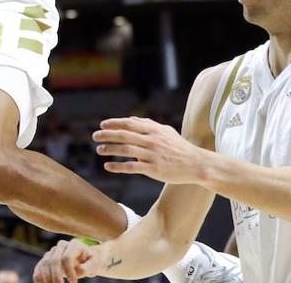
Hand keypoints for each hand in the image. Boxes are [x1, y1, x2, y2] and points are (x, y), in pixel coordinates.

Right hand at [33, 240, 96, 282]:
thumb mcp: (95, 263)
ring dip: (47, 278)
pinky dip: (39, 277)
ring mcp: (53, 251)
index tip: (74, 282)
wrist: (86, 258)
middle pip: (54, 261)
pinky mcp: (47, 258)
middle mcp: (61, 246)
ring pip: (45, 264)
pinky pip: (39, 267)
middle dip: (56, 277)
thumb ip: (88, 267)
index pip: (67, 258)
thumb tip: (78, 270)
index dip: (69, 272)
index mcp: (74, 244)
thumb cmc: (92, 261)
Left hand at [93, 117, 208, 183]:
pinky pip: (132, 167)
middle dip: (107, 135)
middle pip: (124, 136)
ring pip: (126, 150)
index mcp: (154, 130)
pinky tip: (108, 167)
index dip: (114, 124)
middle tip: (94, 136)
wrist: (196, 164)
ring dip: (110, 149)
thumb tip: (130, 120)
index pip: (129, 124)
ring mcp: (153, 155)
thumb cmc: (179, 147)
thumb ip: (148, 125)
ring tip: (99, 150)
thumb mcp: (166, 131)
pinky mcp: (154, 169)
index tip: (102, 125)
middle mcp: (152, 141)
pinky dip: (118, 166)